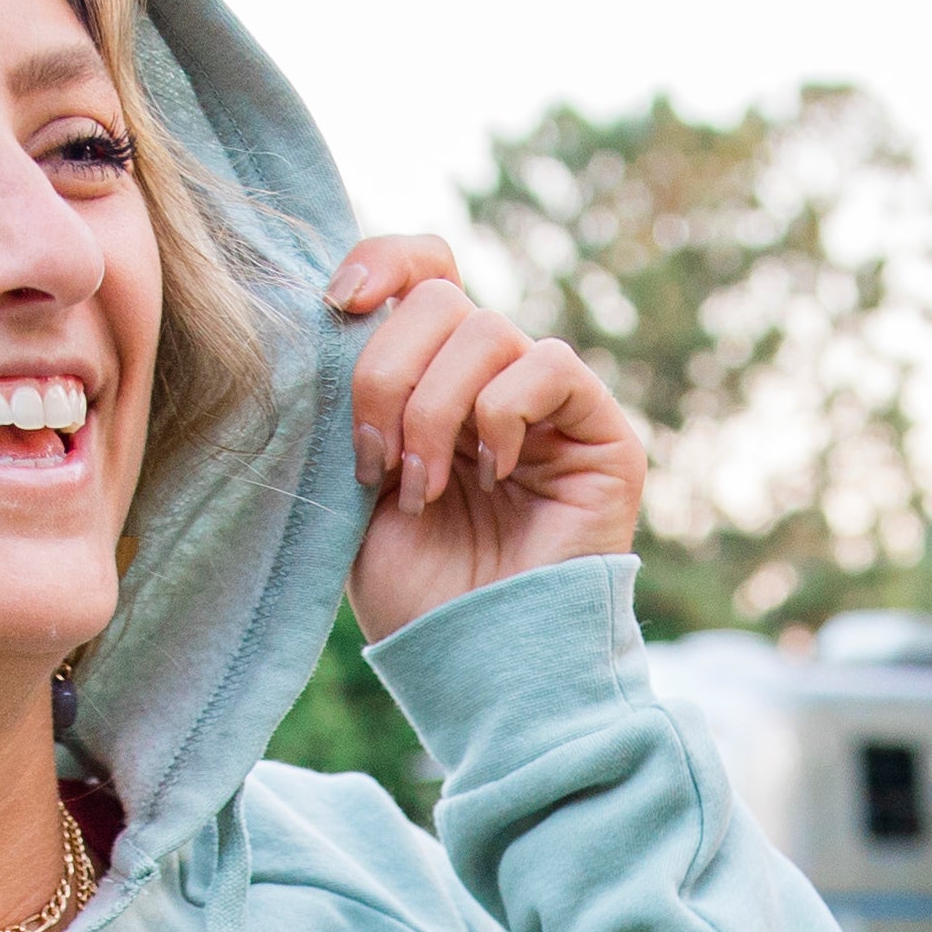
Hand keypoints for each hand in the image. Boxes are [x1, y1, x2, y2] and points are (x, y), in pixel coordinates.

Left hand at [324, 235, 643, 641]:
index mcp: (431, 380)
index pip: (421, 271)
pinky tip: (491, 474)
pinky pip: (545, 366)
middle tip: (374, 463)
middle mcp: (489, 379)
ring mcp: (546, 403)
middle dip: (385, 375)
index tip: (336, 304)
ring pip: (484, 329)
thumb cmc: (415, 595)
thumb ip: (351, 404)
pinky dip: (500, 414)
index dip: (382, 263)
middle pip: (438, 298)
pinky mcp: (597, 430)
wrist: (478, 668)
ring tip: (422, 491)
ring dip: (433, 411)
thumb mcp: (353, 491)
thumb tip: (334, 318)